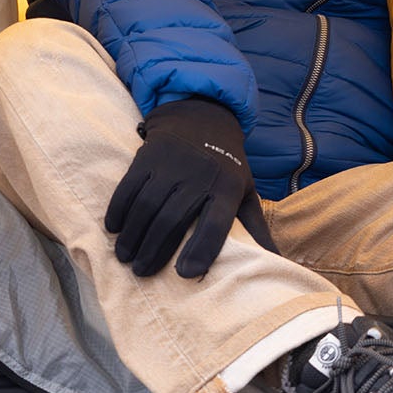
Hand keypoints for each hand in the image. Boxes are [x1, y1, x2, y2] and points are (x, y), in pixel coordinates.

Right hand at [105, 97, 279, 277]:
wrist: (203, 118)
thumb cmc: (225, 165)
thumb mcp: (246, 191)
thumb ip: (256, 228)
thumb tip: (278, 263)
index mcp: (228, 187)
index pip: (216, 223)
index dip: (202, 249)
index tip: (185, 274)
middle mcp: (201, 175)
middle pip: (173, 220)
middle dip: (154, 251)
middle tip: (142, 273)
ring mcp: (172, 164)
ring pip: (147, 207)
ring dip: (133, 236)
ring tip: (126, 258)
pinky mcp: (147, 157)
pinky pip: (128, 188)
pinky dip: (119, 210)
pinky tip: (114, 229)